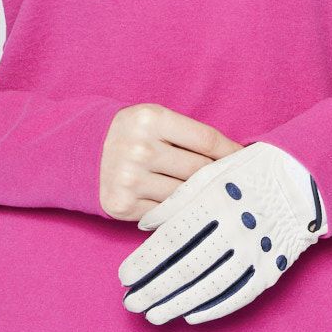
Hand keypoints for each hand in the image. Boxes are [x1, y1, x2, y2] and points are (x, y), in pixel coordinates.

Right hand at [99, 103, 242, 221]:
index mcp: (151, 118)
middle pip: (198, 170)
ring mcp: (129, 178)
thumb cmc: (134, 133)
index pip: (206, 140)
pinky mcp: (121, 204)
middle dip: (219, 177)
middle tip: (239, 184)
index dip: (230, 153)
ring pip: (184, 195)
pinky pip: (164, 212)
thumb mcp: (156, 119)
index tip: (246, 162)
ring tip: (217, 198)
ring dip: (202, 198)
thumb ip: (189, 135)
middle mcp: (139, 148)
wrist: (85, 150)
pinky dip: (178, 211)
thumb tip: (235, 157)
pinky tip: (189, 209)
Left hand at [118, 141, 326, 324]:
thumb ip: (176, 199)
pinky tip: (191, 316)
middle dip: (154, 289)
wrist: (301, 179)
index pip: (172, 238)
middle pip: (187, 267)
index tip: (123, 276)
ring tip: (154, 314)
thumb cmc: (248, 173)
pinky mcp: (272, 268)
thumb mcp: (211, 174)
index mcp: (218, 200)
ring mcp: (256, 250)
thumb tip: (143, 227)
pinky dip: (213, 308)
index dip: (145, 261)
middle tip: (131, 303)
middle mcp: (236, 227)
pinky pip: (238, 295)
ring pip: (210, 286)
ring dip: (178, 304)